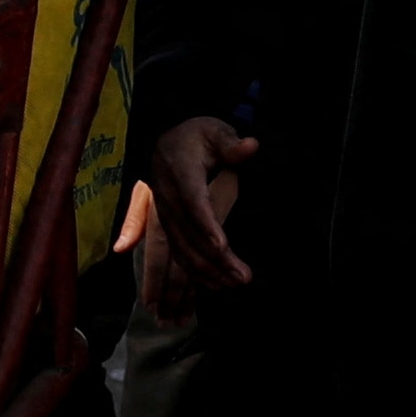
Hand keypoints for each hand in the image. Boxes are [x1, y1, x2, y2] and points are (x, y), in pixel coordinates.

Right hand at [136, 115, 257, 317]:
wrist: (165, 142)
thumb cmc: (195, 137)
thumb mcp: (214, 131)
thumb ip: (230, 143)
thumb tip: (250, 146)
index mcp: (180, 173)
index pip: (193, 202)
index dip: (206, 225)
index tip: (222, 246)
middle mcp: (168, 199)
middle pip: (189, 234)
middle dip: (214, 259)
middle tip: (242, 277)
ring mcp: (165, 215)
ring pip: (182, 248)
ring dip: (207, 270)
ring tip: (235, 284)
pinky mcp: (168, 227)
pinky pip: (178, 253)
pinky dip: (195, 271)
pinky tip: (214, 285)